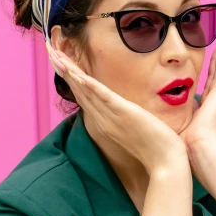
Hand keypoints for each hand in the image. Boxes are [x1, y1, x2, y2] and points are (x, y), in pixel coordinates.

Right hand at [49, 47, 187, 174]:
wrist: (165, 163)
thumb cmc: (155, 149)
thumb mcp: (135, 130)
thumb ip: (126, 120)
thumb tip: (126, 112)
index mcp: (104, 122)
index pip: (84, 97)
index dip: (71, 79)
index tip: (61, 63)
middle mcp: (102, 119)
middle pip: (79, 91)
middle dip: (64, 70)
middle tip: (51, 52)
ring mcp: (110, 117)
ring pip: (85, 90)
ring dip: (70, 72)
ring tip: (56, 55)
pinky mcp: (123, 113)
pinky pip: (102, 96)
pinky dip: (88, 85)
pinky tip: (77, 73)